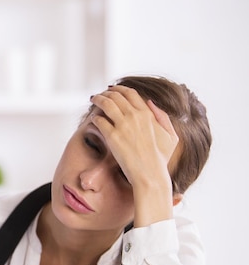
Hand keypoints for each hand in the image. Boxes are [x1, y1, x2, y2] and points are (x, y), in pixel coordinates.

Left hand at [90, 85, 179, 225]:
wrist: (150, 175)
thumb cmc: (160, 159)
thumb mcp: (171, 136)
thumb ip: (162, 117)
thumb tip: (149, 102)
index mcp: (148, 114)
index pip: (130, 93)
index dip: (119, 89)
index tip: (111, 89)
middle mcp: (135, 116)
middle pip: (115, 95)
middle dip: (105, 93)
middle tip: (98, 95)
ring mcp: (123, 125)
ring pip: (105, 103)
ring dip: (97, 99)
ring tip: (92, 100)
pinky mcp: (112, 136)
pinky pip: (99, 120)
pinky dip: (95, 117)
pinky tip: (93, 119)